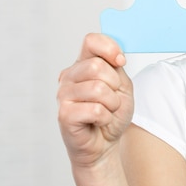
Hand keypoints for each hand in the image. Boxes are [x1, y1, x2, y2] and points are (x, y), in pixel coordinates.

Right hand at [57, 33, 133, 167]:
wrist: (104, 144)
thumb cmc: (111, 114)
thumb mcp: (122, 86)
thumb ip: (117, 67)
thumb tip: (117, 57)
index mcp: (82, 64)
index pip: (91, 41)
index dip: (109, 48)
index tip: (120, 62)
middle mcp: (69, 76)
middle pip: (96, 66)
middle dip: (114, 85)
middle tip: (112, 98)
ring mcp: (64, 95)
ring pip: (98, 89)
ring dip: (112, 104)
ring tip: (106, 111)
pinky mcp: (64, 114)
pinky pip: (95, 110)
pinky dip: (105, 118)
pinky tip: (99, 122)